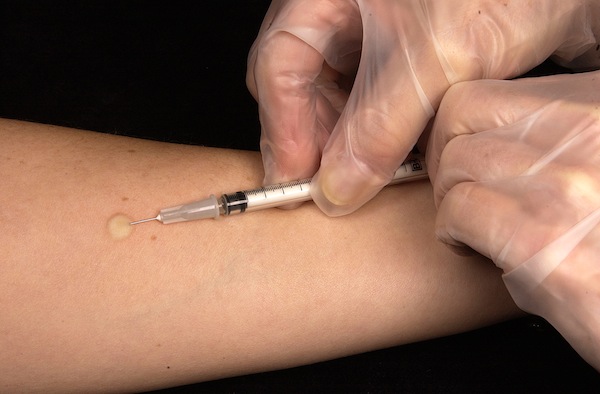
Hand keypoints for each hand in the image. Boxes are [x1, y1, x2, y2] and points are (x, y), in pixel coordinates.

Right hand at [247, 0, 597, 215]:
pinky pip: (376, 105)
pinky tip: (399, 158)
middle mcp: (344, 13)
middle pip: (304, 88)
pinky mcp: (405, 58)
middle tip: (334, 188)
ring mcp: (374, 36)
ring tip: (371, 176)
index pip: (280, 64)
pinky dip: (384, 137)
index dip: (282, 127)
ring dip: (352, 145)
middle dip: (318, 141)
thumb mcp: (431, 60)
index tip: (297, 180)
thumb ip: (377, 128)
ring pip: (340, 101)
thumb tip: (337, 187)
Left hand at [427, 70, 599, 369]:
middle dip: (446, 156)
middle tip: (460, 191)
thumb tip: (498, 147)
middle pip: (459, 115)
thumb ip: (559, 146)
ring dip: (450, 196)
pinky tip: (476, 251)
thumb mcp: (597, 164)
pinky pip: (457, 210)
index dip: (461, 128)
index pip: (488, 92)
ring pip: (455, 161)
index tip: (465, 158)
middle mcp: (584, 129)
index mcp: (597, 105)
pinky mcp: (541, 235)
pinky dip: (452, 233)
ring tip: (474, 226)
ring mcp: (566, 177)